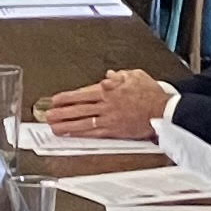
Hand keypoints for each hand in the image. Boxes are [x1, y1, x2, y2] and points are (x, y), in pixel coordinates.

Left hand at [45, 71, 166, 139]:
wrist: (163, 110)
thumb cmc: (151, 94)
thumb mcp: (135, 76)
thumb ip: (119, 76)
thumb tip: (109, 75)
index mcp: (109, 89)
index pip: (82, 93)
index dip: (66, 97)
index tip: (55, 99)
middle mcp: (106, 104)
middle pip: (78, 108)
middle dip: (60, 112)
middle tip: (47, 115)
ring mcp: (109, 118)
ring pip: (82, 121)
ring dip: (66, 124)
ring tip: (53, 126)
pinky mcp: (114, 131)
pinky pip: (93, 133)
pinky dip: (80, 134)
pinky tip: (71, 134)